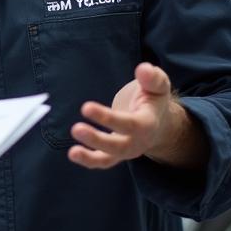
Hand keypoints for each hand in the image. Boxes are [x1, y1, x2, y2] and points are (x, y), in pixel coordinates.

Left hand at [68, 62, 206, 170]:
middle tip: (76, 129)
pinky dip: (88, 161)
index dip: (107, 118)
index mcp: (148, 123)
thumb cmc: (153, 99)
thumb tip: (143, 69)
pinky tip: (73, 154)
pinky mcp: (115, 154)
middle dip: (97, 139)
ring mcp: (126, 150)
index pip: (129, 124)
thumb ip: (152, 78)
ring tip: (72, 152)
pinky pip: (102, 161)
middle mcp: (138, 141)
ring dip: (90, 157)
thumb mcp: (158, 86)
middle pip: (119, 145)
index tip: (86, 108)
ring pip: (109, 157)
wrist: (159, 121)